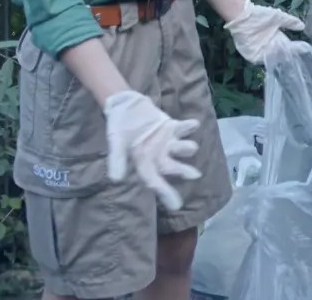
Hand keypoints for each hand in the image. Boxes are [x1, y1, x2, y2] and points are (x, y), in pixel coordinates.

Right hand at [104, 90, 201, 211]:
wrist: (125, 105)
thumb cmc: (119, 127)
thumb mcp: (116, 142)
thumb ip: (117, 159)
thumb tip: (116, 179)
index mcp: (143, 162)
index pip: (154, 181)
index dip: (165, 193)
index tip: (177, 205)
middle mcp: (157, 154)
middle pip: (171, 167)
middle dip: (182, 171)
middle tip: (196, 175)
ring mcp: (165, 141)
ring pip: (179, 149)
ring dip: (186, 148)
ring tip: (192, 146)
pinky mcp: (171, 127)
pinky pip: (182, 129)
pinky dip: (188, 127)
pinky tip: (195, 124)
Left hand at [226, 2, 305, 63]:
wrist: (243, 16)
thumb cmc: (260, 15)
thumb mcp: (278, 17)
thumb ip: (290, 22)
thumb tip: (303, 26)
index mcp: (277, 38)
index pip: (288, 46)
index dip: (295, 48)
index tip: (304, 49)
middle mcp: (270, 47)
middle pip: (281, 55)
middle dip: (287, 56)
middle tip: (294, 56)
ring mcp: (261, 53)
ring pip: (272, 59)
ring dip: (277, 58)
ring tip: (284, 57)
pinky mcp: (251, 56)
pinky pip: (259, 62)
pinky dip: (265, 61)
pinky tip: (272, 57)